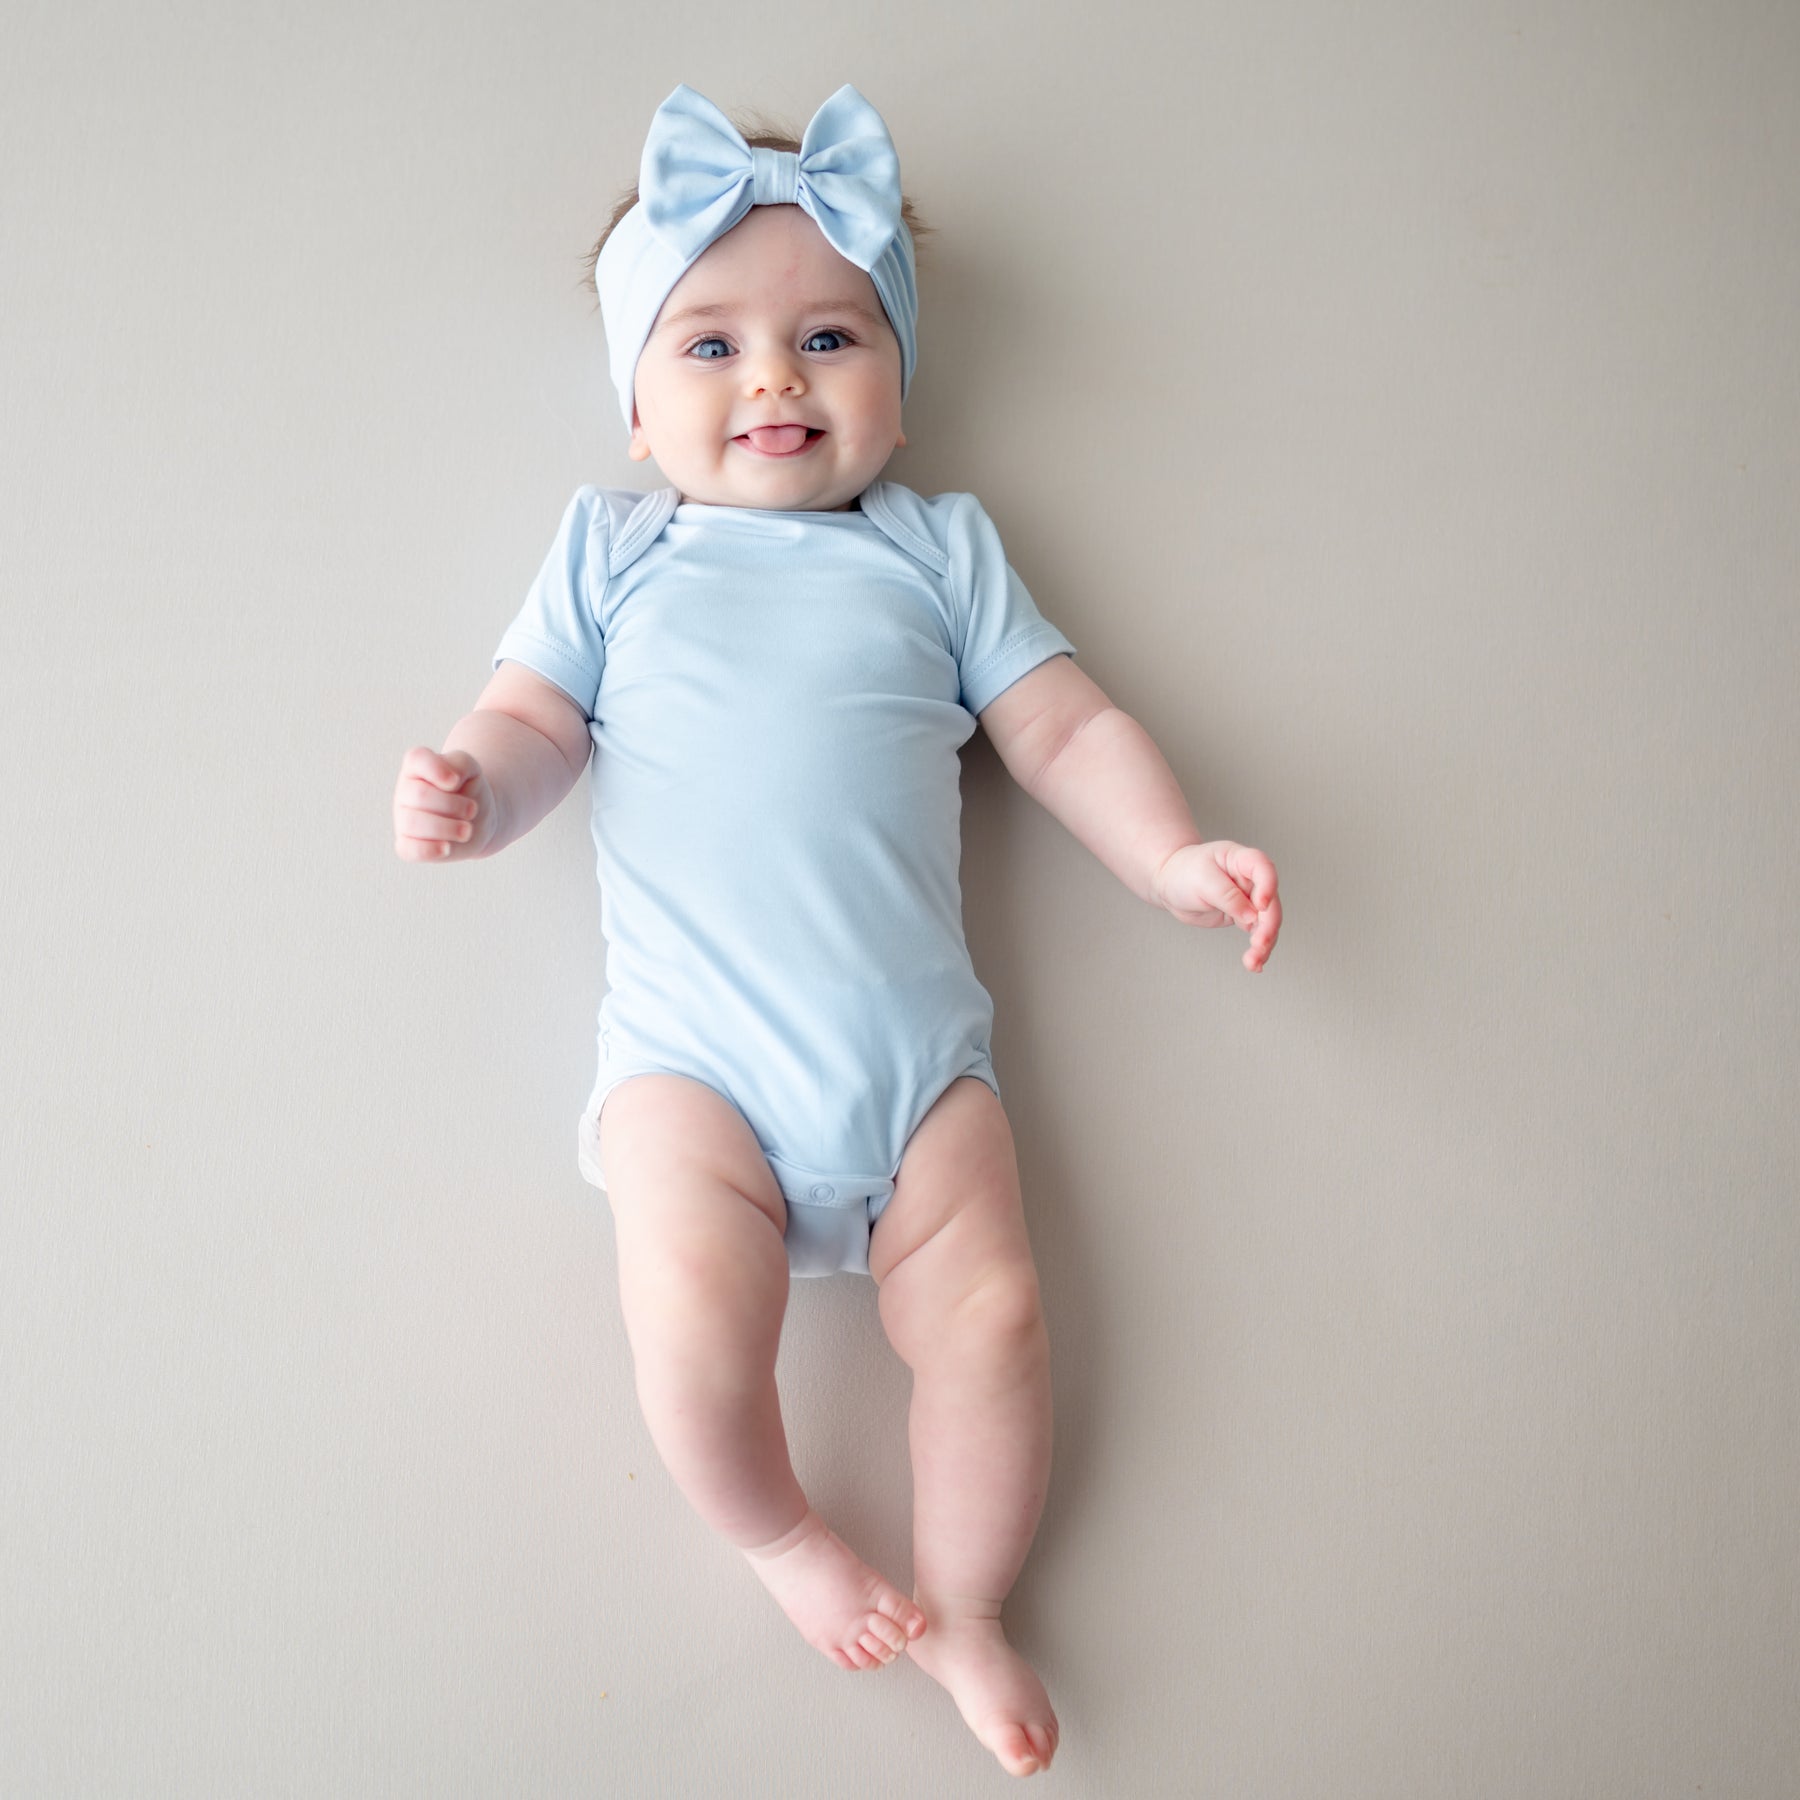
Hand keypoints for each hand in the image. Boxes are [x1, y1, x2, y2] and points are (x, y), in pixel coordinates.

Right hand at [393, 747, 496, 862]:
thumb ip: (460, 763)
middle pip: (420, 796)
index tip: (457, 781)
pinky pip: (408, 849)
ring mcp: (404, 819)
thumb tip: (450, 781)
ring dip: (446, 828)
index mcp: (417, 767)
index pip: (417, 759)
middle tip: (473, 810)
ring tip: (467, 831)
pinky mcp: (409, 844)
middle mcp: (405, 792)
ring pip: (413, 824)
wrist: (477, 818)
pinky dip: (428, 850)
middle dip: (452, 805)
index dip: (438, 769)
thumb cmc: (469, 789)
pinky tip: (447, 848)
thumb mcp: (471, 768)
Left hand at [1153, 841, 1281, 971]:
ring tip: (1254, 962)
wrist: (1170, 884)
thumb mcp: (1201, 880)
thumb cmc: (1183, 873)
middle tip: (1259, 945)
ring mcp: (1249, 898)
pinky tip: (1255, 963)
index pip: (1263, 868)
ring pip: (1267, 921)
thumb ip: (1227, 896)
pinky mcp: (1244, 916)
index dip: (1268, 886)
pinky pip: (1257, 932)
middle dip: (1268, 925)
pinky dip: (1257, 949)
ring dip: (1265, 943)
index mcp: (1241, 860)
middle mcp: (1250, 879)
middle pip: (1270, 902)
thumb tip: (1251, 915)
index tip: (1260, 906)